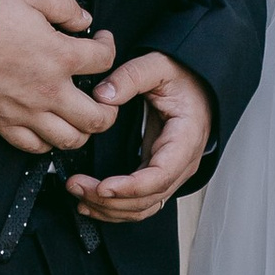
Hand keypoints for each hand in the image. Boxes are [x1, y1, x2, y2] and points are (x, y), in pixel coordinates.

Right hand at [0, 0, 117, 154]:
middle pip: (98, 117)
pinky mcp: (3, 124)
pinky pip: (34, 147)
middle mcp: (49, 90)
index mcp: (59, 55)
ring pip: (71, 140)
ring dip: (83, 131)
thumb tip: (84, 20)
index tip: (102, 41)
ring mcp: (26, 112)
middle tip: (107, 97)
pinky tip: (49, 128)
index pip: (105, 60)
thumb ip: (63, 5)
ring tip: (82, 116)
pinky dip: (47, 142)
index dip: (109, 47)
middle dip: (110, 108)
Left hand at [67, 52, 215, 226]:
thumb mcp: (158, 66)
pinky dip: (116, 208)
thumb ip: (131, 76)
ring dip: (109, 209)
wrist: (198, 84)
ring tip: (78, 194)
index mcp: (185, 139)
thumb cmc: (184, 78)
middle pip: (147, 198)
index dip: (130, 187)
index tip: (102, 187)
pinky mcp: (158, 175)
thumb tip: (103, 96)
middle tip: (76, 185)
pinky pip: (140, 202)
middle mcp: (182, 163)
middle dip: (109, 200)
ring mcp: (171, 173)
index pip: (160, 176)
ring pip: (142, 207)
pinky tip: (92, 203)